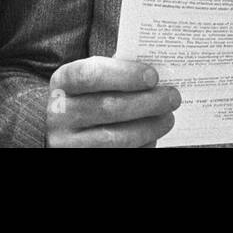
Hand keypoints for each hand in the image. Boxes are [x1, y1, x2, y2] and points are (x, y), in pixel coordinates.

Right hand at [46, 56, 180, 147]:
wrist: (63, 131)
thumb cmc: (86, 98)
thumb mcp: (90, 83)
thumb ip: (115, 74)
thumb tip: (153, 75)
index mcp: (62, 83)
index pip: (90, 75)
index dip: (124, 75)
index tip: (153, 76)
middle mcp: (59, 114)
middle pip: (108, 107)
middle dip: (147, 102)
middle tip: (173, 97)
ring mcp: (67, 142)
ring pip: (115, 138)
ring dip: (148, 127)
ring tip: (168, 117)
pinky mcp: (82, 158)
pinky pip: (118, 155)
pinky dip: (141, 146)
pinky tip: (152, 137)